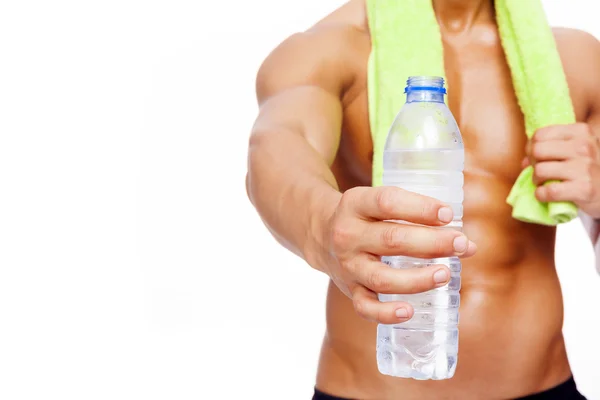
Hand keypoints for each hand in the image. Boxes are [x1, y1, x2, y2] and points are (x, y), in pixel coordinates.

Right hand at [313, 186, 476, 324]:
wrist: (320, 234)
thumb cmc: (364, 217)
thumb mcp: (377, 202)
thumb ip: (417, 216)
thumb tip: (467, 244)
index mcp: (355, 204)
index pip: (387, 202)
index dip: (420, 208)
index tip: (448, 214)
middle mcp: (348, 235)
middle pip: (391, 240)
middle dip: (431, 243)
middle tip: (461, 244)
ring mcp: (347, 265)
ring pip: (381, 278)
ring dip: (417, 279)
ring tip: (445, 274)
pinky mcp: (349, 289)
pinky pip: (365, 307)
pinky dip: (386, 313)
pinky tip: (409, 312)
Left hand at [525, 123, 599, 217]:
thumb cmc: (585, 168)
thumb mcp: (573, 151)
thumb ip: (548, 149)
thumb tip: (524, 161)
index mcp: (581, 132)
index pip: (539, 135)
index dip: (531, 148)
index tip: (538, 158)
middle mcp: (584, 146)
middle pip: (537, 151)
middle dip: (533, 163)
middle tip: (540, 171)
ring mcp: (585, 167)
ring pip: (540, 170)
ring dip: (537, 180)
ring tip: (544, 183)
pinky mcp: (584, 188)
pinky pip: (548, 191)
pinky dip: (541, 195)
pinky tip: (546, 194)